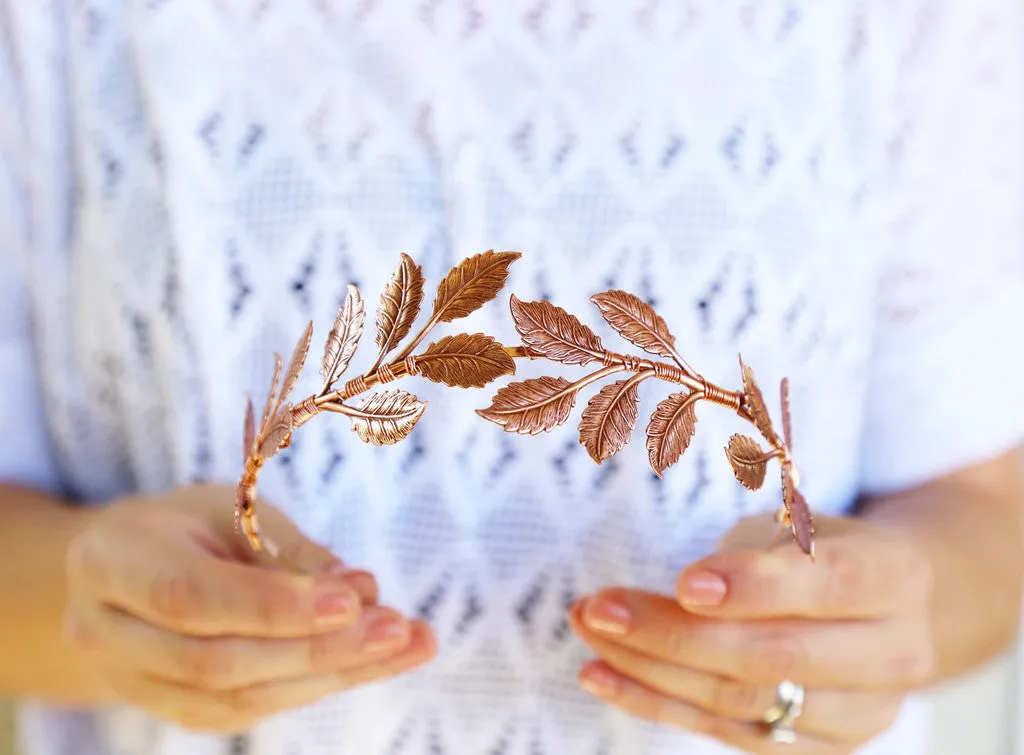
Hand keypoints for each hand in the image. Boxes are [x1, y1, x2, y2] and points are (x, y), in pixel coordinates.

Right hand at [63, 484, 434, 732]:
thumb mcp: (229, 507)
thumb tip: (359, 590)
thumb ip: (287, 550)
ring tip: (406, 645)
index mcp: (112, 561)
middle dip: (318, 648)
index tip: (354, 598)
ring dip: (333, 673)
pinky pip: (247, 710)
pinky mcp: (172, 709)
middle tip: (399, 629)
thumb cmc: (184, 524)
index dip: (274, 605)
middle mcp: (106, 631)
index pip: (191, 598)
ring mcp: (133, 682)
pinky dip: (315, 685)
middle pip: (218, 661)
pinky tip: (369, 662)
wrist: (118, 572)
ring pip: (237, 698)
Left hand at [570, 514, 934, 753]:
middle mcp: (894, 653)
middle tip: (599, 608)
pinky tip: (605, 675)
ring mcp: (861, 712)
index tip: (684, 583)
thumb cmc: (821, 550)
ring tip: (591, 632)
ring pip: (743, 701)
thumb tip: (683, 593)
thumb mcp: (803, 522)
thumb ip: (757, 549)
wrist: (881, 609)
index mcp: (896, 577)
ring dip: (652, 670)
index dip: (755, 587)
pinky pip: (729, 734)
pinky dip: (659, 704)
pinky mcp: (820, 748)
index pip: (826, 586)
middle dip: (673, 634)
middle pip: (772, 655)